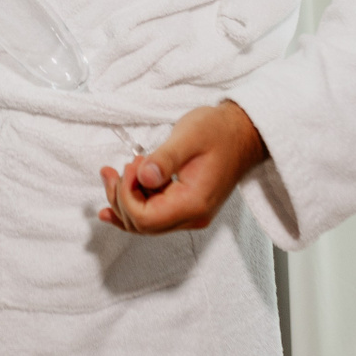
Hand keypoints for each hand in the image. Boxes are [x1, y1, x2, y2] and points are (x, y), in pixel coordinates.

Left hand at [97, 100, 267, 233]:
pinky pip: (153, 214)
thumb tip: (143, 177)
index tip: (132, 165)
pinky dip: (132, 202)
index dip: (127, 195)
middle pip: (141, 225)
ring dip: (123, 199)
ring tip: (113, 173)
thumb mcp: (189, 136)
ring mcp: (190, 214)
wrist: (243, 133)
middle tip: (113, 170)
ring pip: (144, 222)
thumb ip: (165, 158)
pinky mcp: (186, 206)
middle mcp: (192, 216)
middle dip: (120, 198)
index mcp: (193, 203)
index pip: (146, 218)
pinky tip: (118, 191)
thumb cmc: (218, 131)